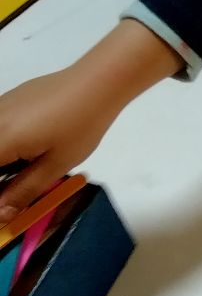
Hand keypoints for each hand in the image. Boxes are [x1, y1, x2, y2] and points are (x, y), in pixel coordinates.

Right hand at [0, 21, 180, 219]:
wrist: (97, 81)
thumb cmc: (80, 125)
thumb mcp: (56, 165)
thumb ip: (24, 191)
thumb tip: (2, 214)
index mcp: (0, 139)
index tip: (8, 203)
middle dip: (0, 178)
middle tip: (16, 190)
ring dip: (4, 162)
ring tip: (26, 170)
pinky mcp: (8, 99)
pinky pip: (0, 128)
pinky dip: (6, 144)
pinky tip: (28, 149)